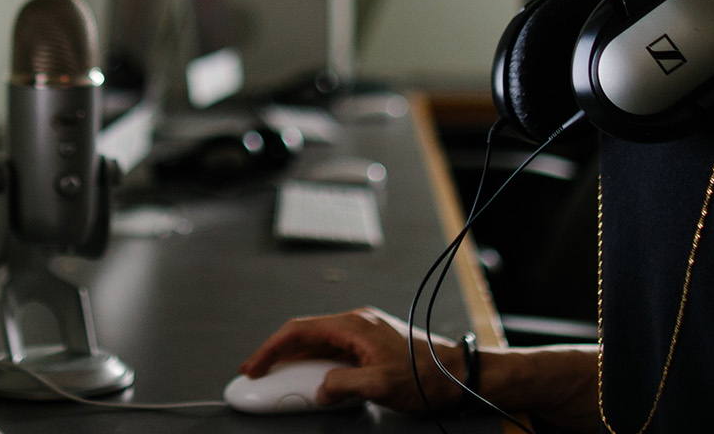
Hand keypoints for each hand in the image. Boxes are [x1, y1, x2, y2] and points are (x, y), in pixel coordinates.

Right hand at [237, 306, 469, 413]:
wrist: (459, 374)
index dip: (270, 349)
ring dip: (295, 361)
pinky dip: (315, 365)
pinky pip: (333, 352)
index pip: (299, 331)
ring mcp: (363, 334)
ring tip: (278, 381)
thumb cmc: (427, 377)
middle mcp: (356, 324)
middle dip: (277, 355)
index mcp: (353, 325)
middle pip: (304, 335)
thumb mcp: (379, 385)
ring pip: (318, 345)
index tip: (253, 366)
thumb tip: (321, 389)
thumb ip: (341, 385)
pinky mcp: (371, 346)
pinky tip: (310, 381)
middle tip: (257, 375)